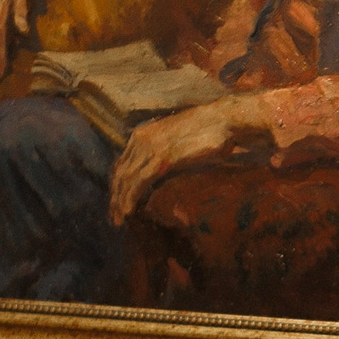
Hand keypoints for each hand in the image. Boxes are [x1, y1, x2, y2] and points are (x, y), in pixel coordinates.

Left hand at [108, 99, 256, 224]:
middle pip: (119, 173)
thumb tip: (163, 175)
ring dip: (120, 201)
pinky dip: (131, 197)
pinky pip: (139, 181)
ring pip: (126, 179)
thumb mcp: (179, 145)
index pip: (121, 164)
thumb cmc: (208, 133)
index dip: (118, 186)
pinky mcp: (162, 157)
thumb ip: (166, 157)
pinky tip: (128, 210)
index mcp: (142, 134)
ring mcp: (150, 147)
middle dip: (115, 196)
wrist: (224, 120)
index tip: (118, 203)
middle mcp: (141, 139)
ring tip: (119, 219)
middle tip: (115, 218)